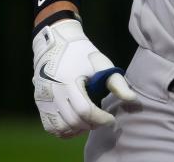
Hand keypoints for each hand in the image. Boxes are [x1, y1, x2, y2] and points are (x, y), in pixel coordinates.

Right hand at [32, 19, 136, 137]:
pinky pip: (50, 126)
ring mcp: (43, 99)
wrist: (56, 43)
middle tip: (103, 120)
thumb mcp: (102, 64)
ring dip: (78, 130)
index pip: (85, 110)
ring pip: (60, 128)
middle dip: (92, 124)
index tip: (112, 119)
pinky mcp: (39, 102)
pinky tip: (76, 124)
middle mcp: (53, 92)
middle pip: (73, 121)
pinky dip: (64, 130)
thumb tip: (133, 100)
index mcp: (69, 81)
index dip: (101, 119)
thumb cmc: (82, 54)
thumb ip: (118, 84)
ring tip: (90, 122)